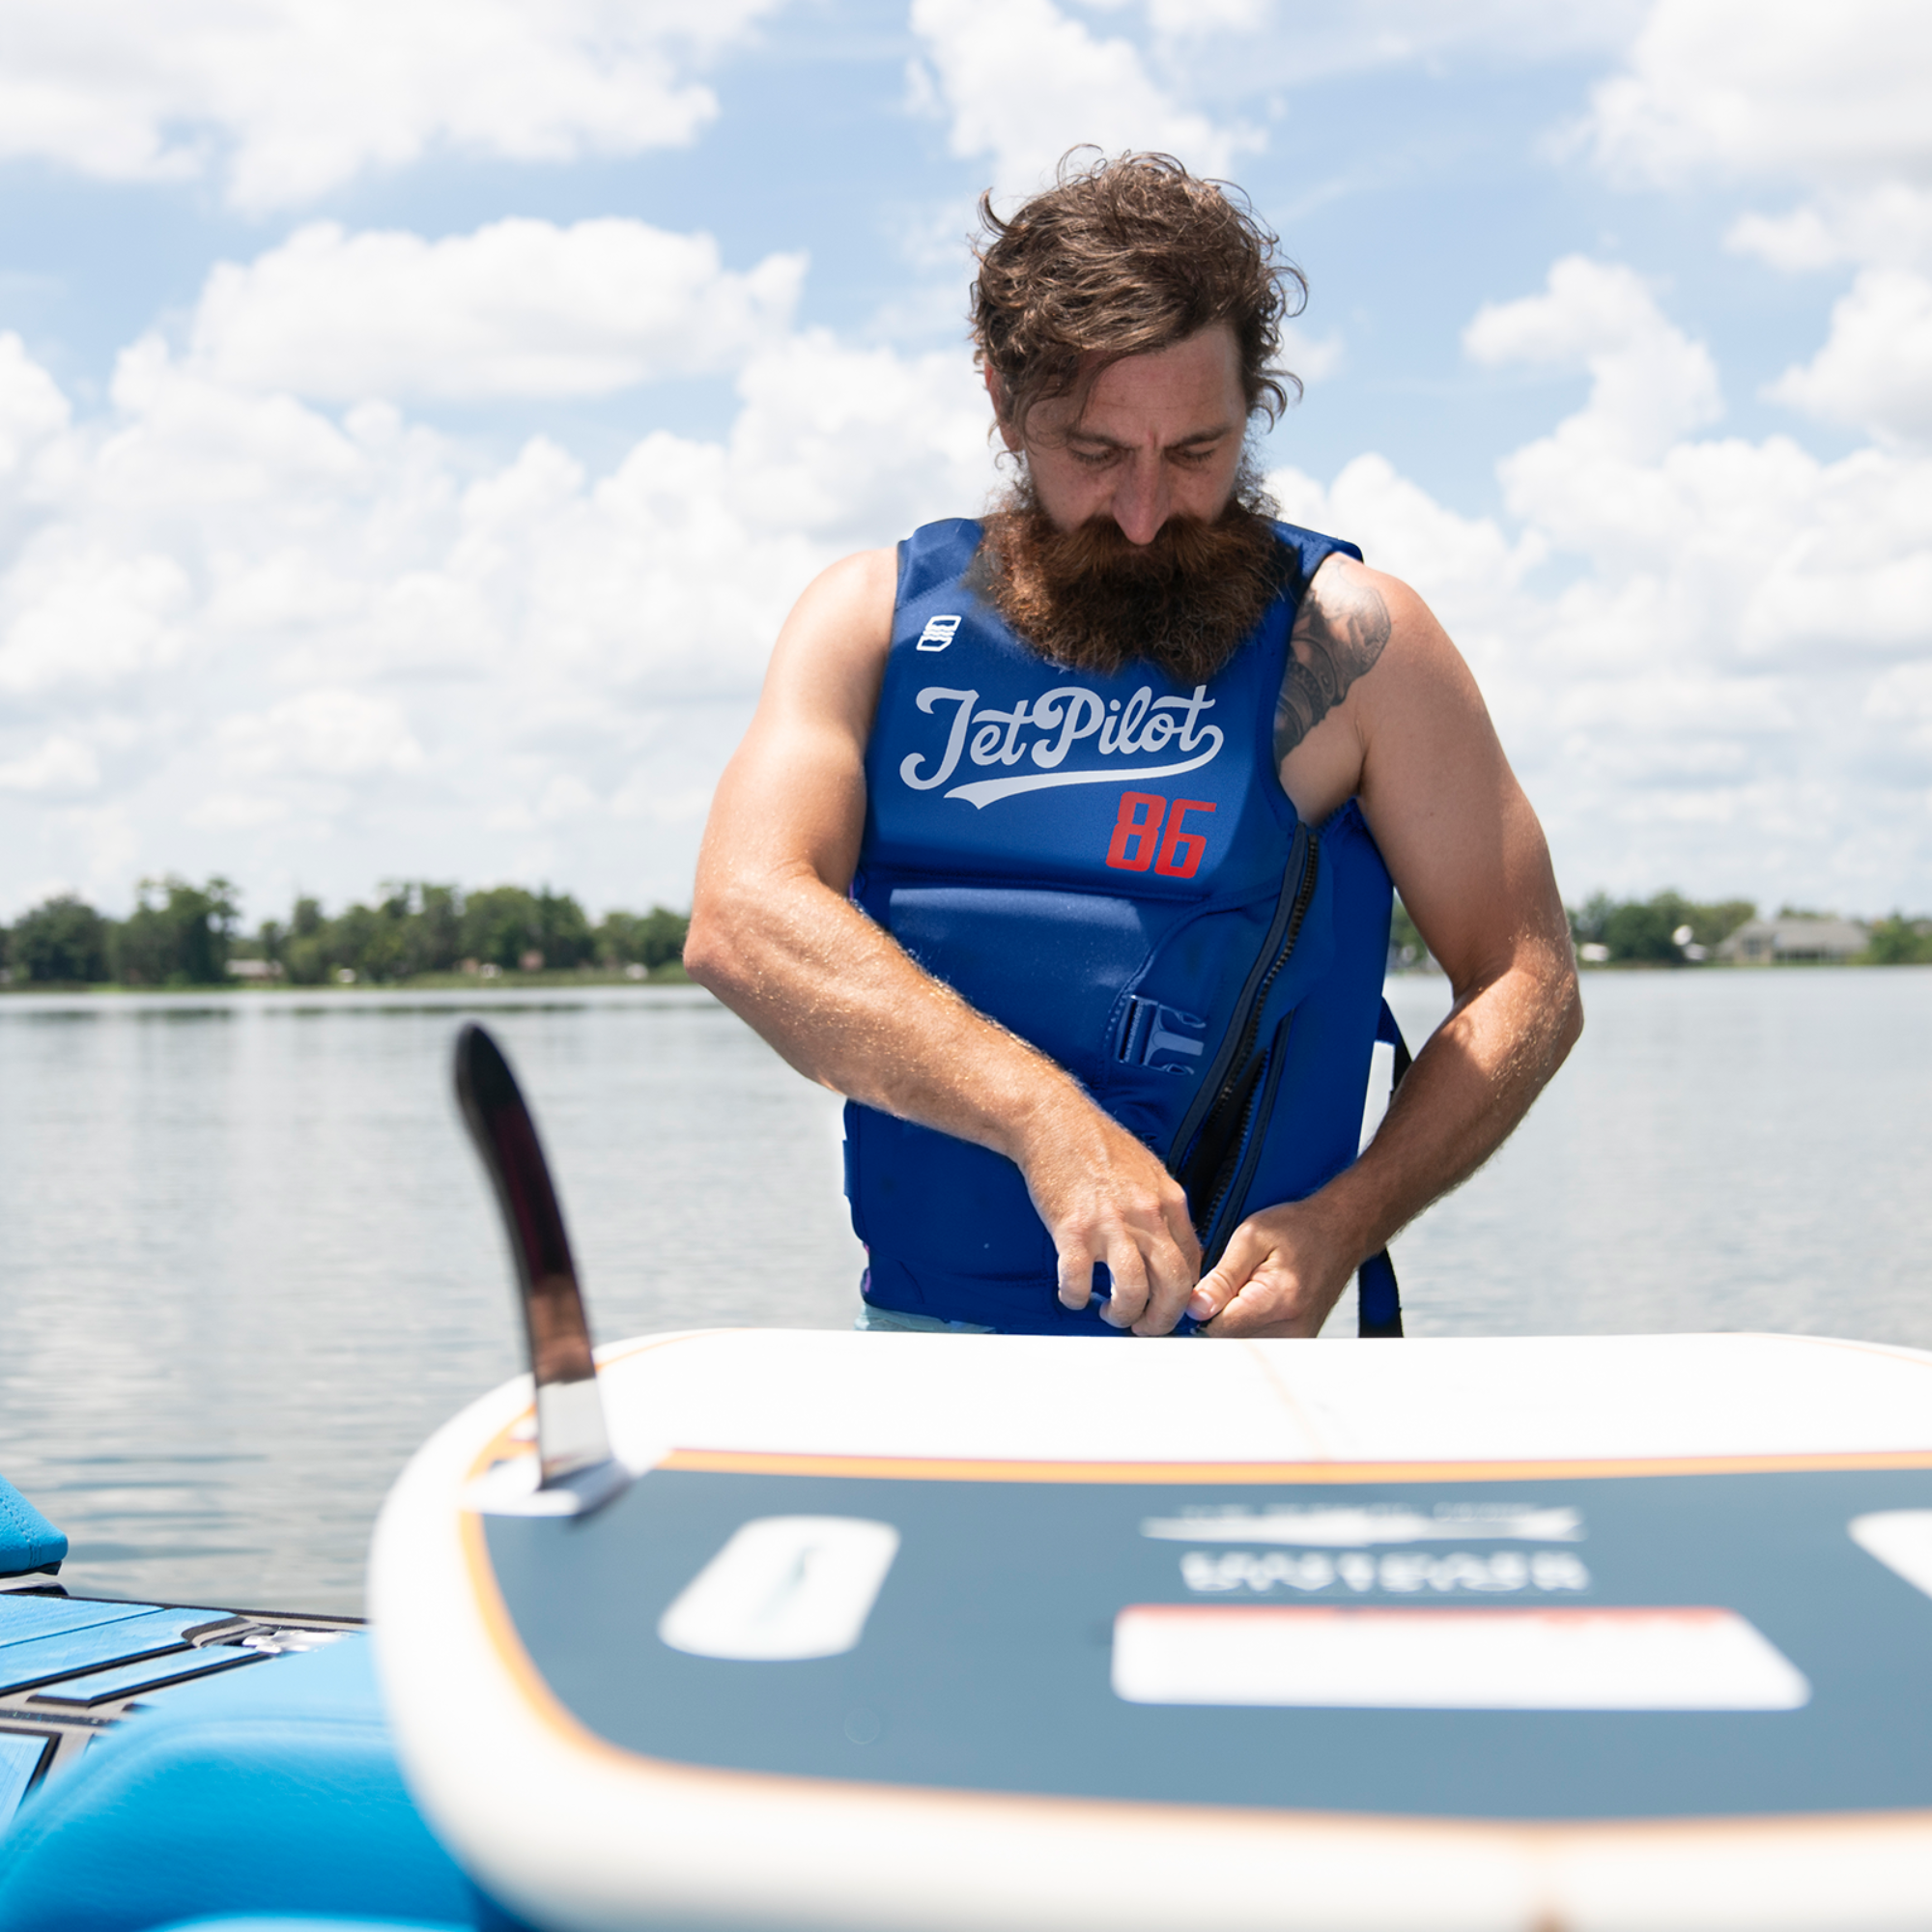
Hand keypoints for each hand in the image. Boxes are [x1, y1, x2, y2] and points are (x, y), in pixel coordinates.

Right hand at [1014, 1091, 1200, 1333]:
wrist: (1053, 1121)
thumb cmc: (1095, 1143)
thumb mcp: (1147, 1171)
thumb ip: (1161, 1210)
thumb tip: (1168, 1246)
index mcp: (1168, 1201)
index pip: (1192, 1263)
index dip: (1182, 1294)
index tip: (1167, 1304)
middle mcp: (1146, 1215)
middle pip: (1173, 1285)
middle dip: (1162, 1319)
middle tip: (1146, 1326)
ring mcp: (1110, 1224)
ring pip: (1133, 1291)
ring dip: (1124, 1314)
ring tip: (1112, 1312)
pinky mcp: (1072, 1230)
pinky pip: (1078, 1283)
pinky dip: (1075, 1298)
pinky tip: (1073, 1293)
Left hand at [1186, 1200, 1354, 1337]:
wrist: (1341, 1231)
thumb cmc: (1299, 1228)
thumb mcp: (1251, 1238)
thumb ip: (1221, 1277)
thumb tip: (1196, 1308)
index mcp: (1277, 1301)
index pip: (1217, 1328)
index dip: (1202, 1308)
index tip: (1205, 1289)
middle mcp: (1291, 1329)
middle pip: (1229, 1340)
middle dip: (1217, 1315)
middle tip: (1230, 1283)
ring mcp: (1298, 1339)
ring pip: (1242, 1344)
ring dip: (1234, 1320)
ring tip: (1248, 1289)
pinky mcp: (1298, 1342)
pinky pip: (1258, 1343)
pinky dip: (1249, 1324)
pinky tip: (1257, 1300)